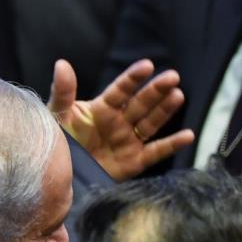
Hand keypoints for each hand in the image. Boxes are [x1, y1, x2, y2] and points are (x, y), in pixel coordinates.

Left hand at [49, 59, 194, 180]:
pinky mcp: (133, 162)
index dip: (133, 78)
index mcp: (101, 108)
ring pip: (150, 123)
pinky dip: (172, 144)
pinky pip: (156, 152)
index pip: (120, 90)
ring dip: (165, 110)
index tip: (147, 65)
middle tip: (172, 77)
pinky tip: (188, 135)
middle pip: (141, 103)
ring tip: (178, 95)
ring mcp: (127, 141)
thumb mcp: (56, 117)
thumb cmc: (54, 143)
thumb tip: (62, 63)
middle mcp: (118, 122)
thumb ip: (62, 92)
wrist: (56, 178)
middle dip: (156, 90)